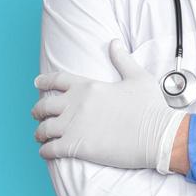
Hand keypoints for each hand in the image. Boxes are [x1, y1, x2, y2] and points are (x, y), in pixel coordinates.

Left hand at [33, 40, 185, 171]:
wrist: (157, 135)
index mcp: (89, 86)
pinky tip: (46, 153)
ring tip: (40, 137)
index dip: (44, 81)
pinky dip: (45, 151)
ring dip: (39, 133)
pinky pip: (50, 149)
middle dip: (38, 110)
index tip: (37, 83)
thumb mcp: (137, 77)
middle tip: (37, 115)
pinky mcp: (76, 147)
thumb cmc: (151, 107)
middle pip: (45, 105)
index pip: (57, 80)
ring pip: (44, 129)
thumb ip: (122, 59)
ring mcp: (74, 126)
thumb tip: (114, 42)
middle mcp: (77, 104)